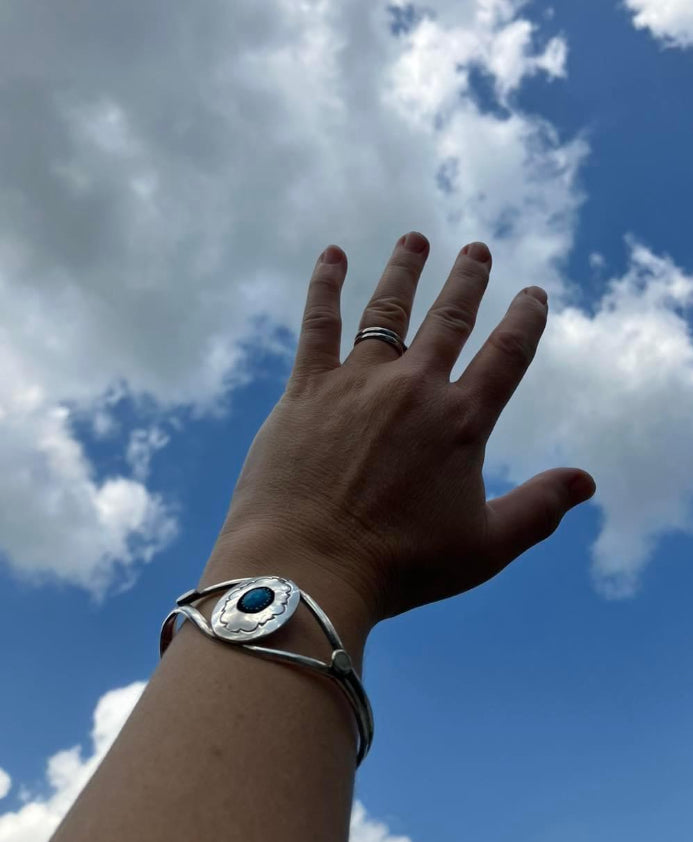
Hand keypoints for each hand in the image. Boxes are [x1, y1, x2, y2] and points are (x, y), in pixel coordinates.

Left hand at [219, 233, 595, 625]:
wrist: (311, 565)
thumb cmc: (400, 565)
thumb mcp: (486, 547)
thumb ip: (540, 509)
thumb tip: (586, 480)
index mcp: (461, 421)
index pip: (506, 355)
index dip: (525, 319)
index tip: (533, 294)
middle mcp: (414, 388)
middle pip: (449, 320)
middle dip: (467, 281)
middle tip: (476, 251)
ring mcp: (358, 382)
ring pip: (387, 309)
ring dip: (405, 270)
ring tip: (415, 240)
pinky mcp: (308, 388)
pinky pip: (318, 323)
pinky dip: (325, 286)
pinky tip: (332, 255)